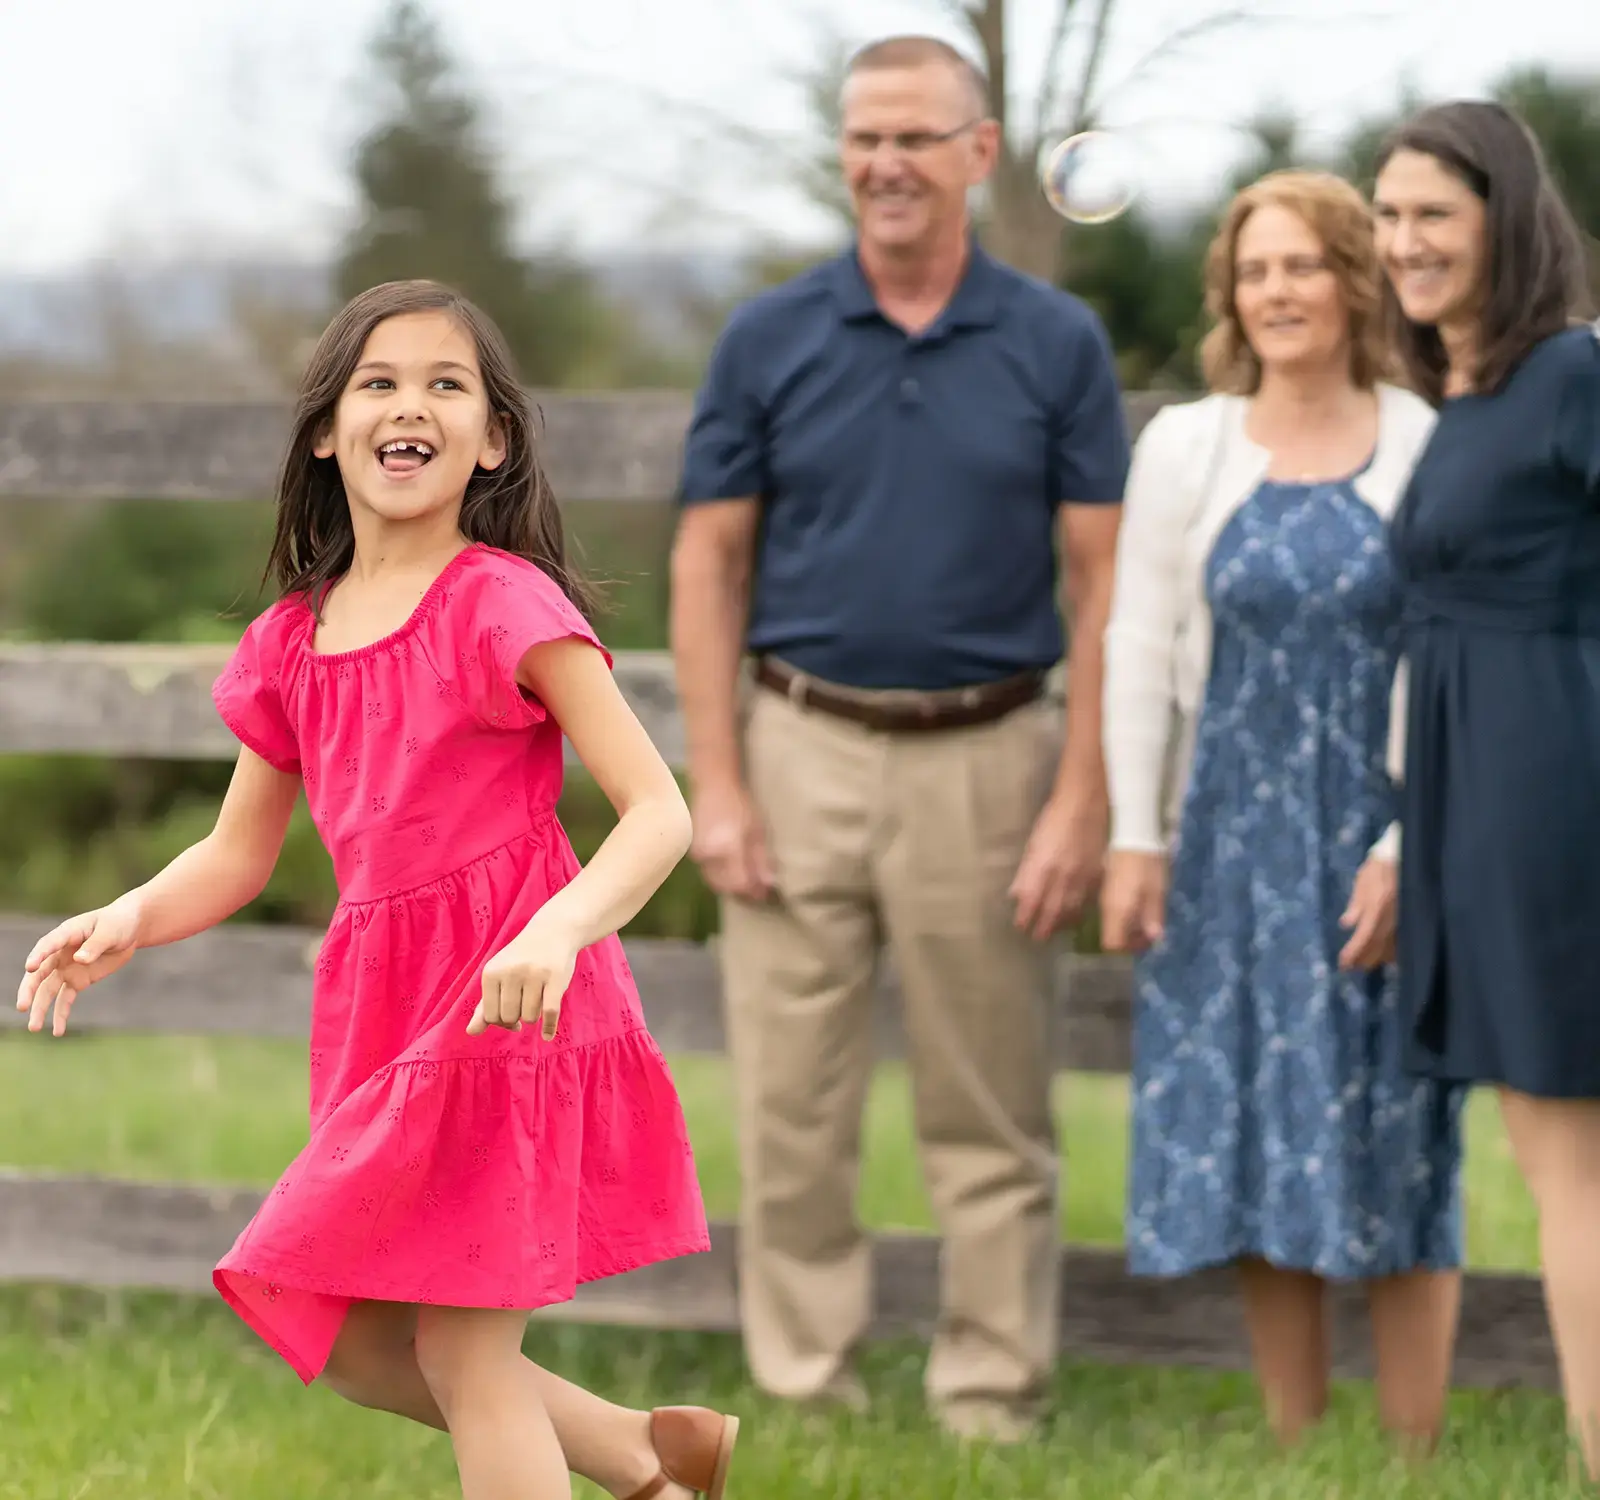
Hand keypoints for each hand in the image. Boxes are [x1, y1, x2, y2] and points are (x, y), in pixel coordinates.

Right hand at [16, 897, 142, 1036]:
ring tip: (34, 1028)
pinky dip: (61, 1014)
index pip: (48, 945)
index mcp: (67, 934)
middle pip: (40, 973)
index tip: (30, 967)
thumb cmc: (118, 923)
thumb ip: (95, 945)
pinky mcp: (77, 980)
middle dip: (29, 990)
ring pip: (48, 990)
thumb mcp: (110, 931)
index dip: (39, 955)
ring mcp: (66, 968)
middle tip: (22, 1006)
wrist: (129, 930)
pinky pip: (65, 999)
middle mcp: (60, 953)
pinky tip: (58, 1031)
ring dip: (41, 1009)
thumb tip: (80, 959)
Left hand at [468, 918, 579, 1040]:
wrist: (552, 931)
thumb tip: (471, 1032)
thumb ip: (484, 1006)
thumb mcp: (498, 977)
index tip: (511, 1012)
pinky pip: (549, 1013)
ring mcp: (534, 975)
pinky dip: (549, 1028)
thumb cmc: (521, 959)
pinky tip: (547, 1035)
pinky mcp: (556, 978)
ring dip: (534, 1014)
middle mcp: (510, 972)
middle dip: (518, 1017)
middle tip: (525, 1003)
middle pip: (509, 1018)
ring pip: (529, 1018)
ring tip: (537, 998)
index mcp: (491, 973)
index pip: (490, 1016)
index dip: (501, 1021)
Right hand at [688, 778, 773, 901]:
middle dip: (744, 893)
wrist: (712, 786)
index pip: (739, 884)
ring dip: (732, 887)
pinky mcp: (694, 853)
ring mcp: (698, 855)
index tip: (767, 894)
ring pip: (716, 883)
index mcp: (726, 849)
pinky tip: (735, 873)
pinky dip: (722, 879)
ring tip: (749, 882)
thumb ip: (761, 860)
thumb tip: (769, 885)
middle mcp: (708, 856)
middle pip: (726, 888)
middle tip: (760, 891)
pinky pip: (709, 874)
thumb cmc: (739, 805)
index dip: (753, 892)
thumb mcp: (757, 831)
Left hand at [1009, 794, 1106, 941]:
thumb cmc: (1054, 820)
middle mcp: (1062, 876)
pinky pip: (1087, 900)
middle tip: (1037, 937)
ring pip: (1071, 909)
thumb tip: (1016, 894)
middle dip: (1044, 926)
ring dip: (1061, 923)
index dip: (1026, 916)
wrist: (1085, 806)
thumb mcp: (1033, 844)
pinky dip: (1079, 912)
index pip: (1032, 900)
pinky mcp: (1096, 875)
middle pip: (1052, 910)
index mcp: (1043, 867)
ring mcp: (1081, 877)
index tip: (1021, 926)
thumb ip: (1026, 872)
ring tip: (1054, 931)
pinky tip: (1074, 918)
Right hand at [1099, 850, 1167, 952]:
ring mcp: (1104, 898)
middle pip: (1111, 936)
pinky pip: (1112, 911)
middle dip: (1131, 939)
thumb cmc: (1146, 865)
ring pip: (1112, 924)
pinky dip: (1125, 915)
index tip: (1147, 939)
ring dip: (1129, 927)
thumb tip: (1155, 939)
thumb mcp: (1156, 891)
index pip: (1112, 944)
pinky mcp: (1106, 889)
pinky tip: (1138, 904)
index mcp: (1117, 911)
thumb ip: (1154, 917)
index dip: (1129, 948)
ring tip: (1147, 916)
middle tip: (1151, 929)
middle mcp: (1106, 908)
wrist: (1131, 836)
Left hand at [1338, 855, 1397, 970]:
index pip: (1364, 936)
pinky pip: (1406, 940)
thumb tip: (1346, 924)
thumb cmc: (1380, 866)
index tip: (1343, 963)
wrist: (1407, 854)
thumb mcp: (1363, 880)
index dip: (1353, 952)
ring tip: (1366, 963)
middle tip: (1352, 967)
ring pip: (1394, 947)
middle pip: (1379, 946)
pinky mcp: (1417, 918)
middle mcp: (1394, 916)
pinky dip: (1395, 950)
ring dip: (1379, 957)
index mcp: (1378, 906)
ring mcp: (1407, 918)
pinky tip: (1387, 955)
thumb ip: (1356, 904)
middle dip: (1364, 958)